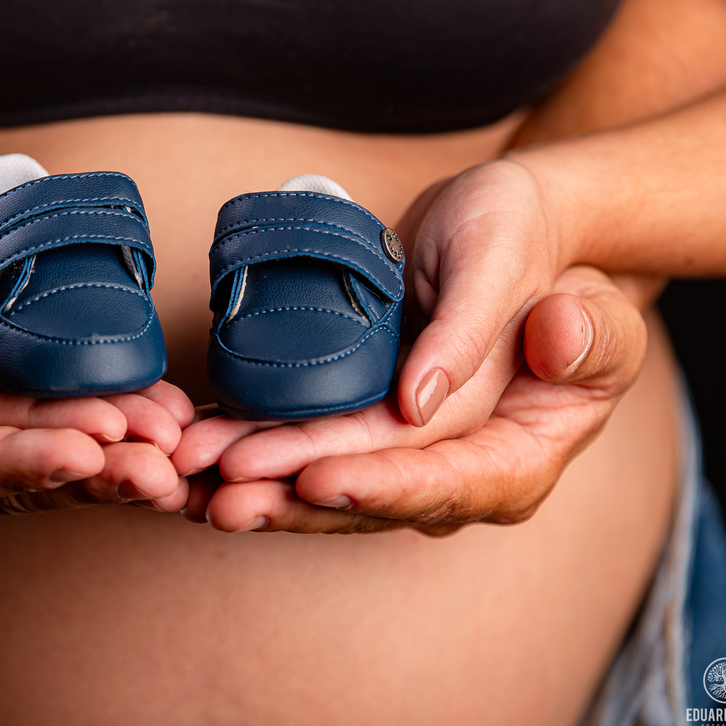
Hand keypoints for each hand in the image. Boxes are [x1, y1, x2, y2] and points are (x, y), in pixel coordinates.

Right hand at [0, 260, 191, 525]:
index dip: (9, 462)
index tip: (81, 452)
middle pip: (5, 475)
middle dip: (87, 469)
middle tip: (161, 464)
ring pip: (38, 460)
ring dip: (113, 456)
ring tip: (179, 441)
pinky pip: (46, 432)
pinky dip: (106, 427)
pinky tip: (164, 418)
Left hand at [175, 266, 644, 532]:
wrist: (507, 230)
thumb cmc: (531, 244)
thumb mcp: (535, 269)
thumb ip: (487, 332)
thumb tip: (424, 398)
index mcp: (524, 449)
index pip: (448, 479)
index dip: (380, 485)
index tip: (315, 480)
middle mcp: (463, 467)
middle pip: (371, 492)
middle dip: (291, 496)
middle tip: (220, 494)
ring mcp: (409, 451)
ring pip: (326, 478)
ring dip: (258, 482)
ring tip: (190, 479)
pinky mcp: (367, 425)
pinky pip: (308, 443)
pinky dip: (251, 446)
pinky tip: (198, 448)